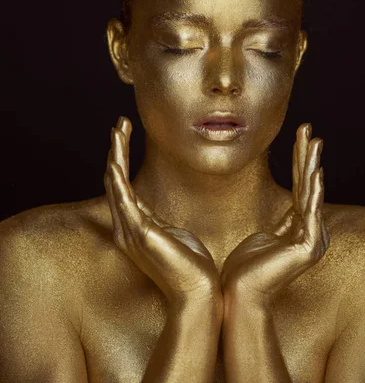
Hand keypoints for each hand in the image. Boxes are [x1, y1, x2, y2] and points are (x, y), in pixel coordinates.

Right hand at [104, 116, 220, 305]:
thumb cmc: (192, 266)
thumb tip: (163, 214)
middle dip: (117, 150)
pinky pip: (122, 195)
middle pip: (114, 181)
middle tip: (120, 125)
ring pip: (115, 182)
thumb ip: (162, 222)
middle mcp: (125, 228)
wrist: (199, 291)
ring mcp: (129, 230)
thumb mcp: (175, 234)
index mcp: (134, 228)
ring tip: (119, 128)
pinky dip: (118, 172)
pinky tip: (117, 154)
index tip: (126, 136)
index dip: (122, 160)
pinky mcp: (138, 231)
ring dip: (116, 153)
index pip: (122, 187)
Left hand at [220, 123, 329, 305]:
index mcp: (298, 229)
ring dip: (311, 164)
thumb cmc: (243, 269)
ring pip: (310, 193)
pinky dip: (314, 192)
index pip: (300, 187)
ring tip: (313, 141)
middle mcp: (308, 232)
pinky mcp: (307, 248)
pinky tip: (316, 173)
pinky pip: (311, 213)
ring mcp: (310, 240)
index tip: (300, 136)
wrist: (236, 295)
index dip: (300, 161)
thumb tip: (278, 214)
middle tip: (307, 128)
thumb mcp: (262, 235)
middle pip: (308, 186)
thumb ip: (277, 223)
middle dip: (307, 155)